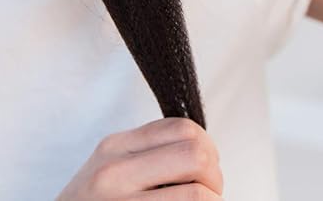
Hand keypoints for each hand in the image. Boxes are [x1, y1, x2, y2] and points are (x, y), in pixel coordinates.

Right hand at [57, 118, 222, 200]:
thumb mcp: (108, 170)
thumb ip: (146, 154)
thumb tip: (201, 150)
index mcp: (114, 148)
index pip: (182, 128)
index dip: (207, 146)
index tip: (206, 165)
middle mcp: (114, 172)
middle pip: (196, 154)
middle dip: (214, 175)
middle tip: (210, 191)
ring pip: (198, 192)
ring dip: (212, 200)